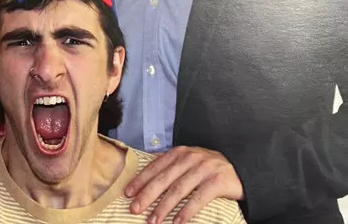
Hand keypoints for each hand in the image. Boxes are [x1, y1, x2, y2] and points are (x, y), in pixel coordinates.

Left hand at [124, 146, 243, 223]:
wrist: (241, 170)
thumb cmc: (209, 168)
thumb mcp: (189, 161)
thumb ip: (171, 165)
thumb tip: (145, 173)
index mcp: (180, 153)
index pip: (155, 166)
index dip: (140, 180)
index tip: (128, 192)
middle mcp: (190, 158)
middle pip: (164, 179)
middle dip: (147, 195)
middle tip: (134, 208)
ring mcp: (203, 169)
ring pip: (178, 190)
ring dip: (164, 207)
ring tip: (152, 220)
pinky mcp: (217, 181)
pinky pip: (198, 199)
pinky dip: (186, 212)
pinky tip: (177, 222)